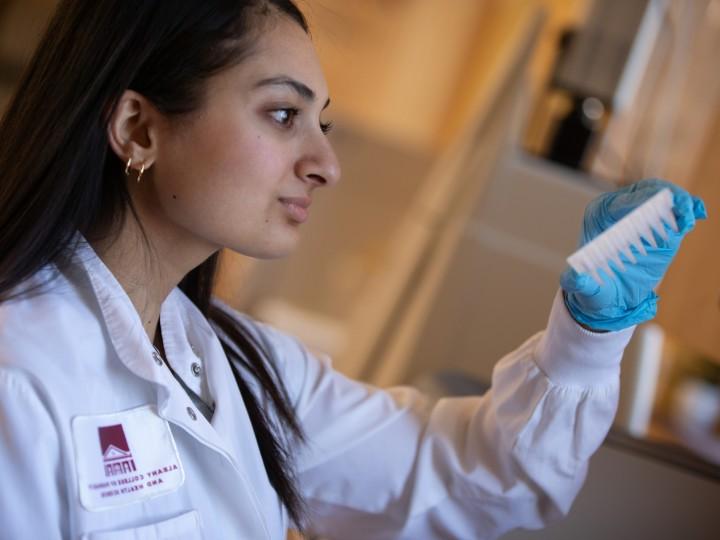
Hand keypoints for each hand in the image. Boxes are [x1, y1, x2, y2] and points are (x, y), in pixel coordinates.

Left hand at [560, 179, 706, 331]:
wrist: (611, 297)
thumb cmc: (593, 287)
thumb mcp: (582, 286)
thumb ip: (578, 281)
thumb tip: (576, 276)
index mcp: (599, 215)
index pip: (619, 203)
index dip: (637, 203)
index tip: (653, 208)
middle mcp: (621, 210)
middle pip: (645, 192)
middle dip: (663, 195)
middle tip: (681, 205)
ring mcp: (643, 216)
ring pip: (663, 198)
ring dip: (679, 201)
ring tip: (690, 211)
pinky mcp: (663, 227)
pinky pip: (676, 212)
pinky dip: (687, 210)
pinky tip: (697, 213)